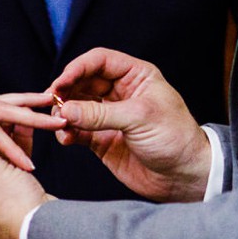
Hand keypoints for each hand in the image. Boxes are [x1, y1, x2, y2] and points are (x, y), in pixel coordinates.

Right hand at [49, 48, 211, 202]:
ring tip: (59, 123)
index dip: (77, 68)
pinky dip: (68, 133)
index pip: (100, 61)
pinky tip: (65, 138)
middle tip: (53, 103)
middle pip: (83, 82)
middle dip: (66, 91)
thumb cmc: (175, 138)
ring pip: (77, 106)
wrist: (185, 177)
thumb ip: (100, 114)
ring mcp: (110, 116)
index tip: (60, 83)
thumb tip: (66, 109)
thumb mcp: (139, 118)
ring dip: (64, 113)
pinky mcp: (103, 139)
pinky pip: (78, 130)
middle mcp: (121, 93)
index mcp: (136, 76)